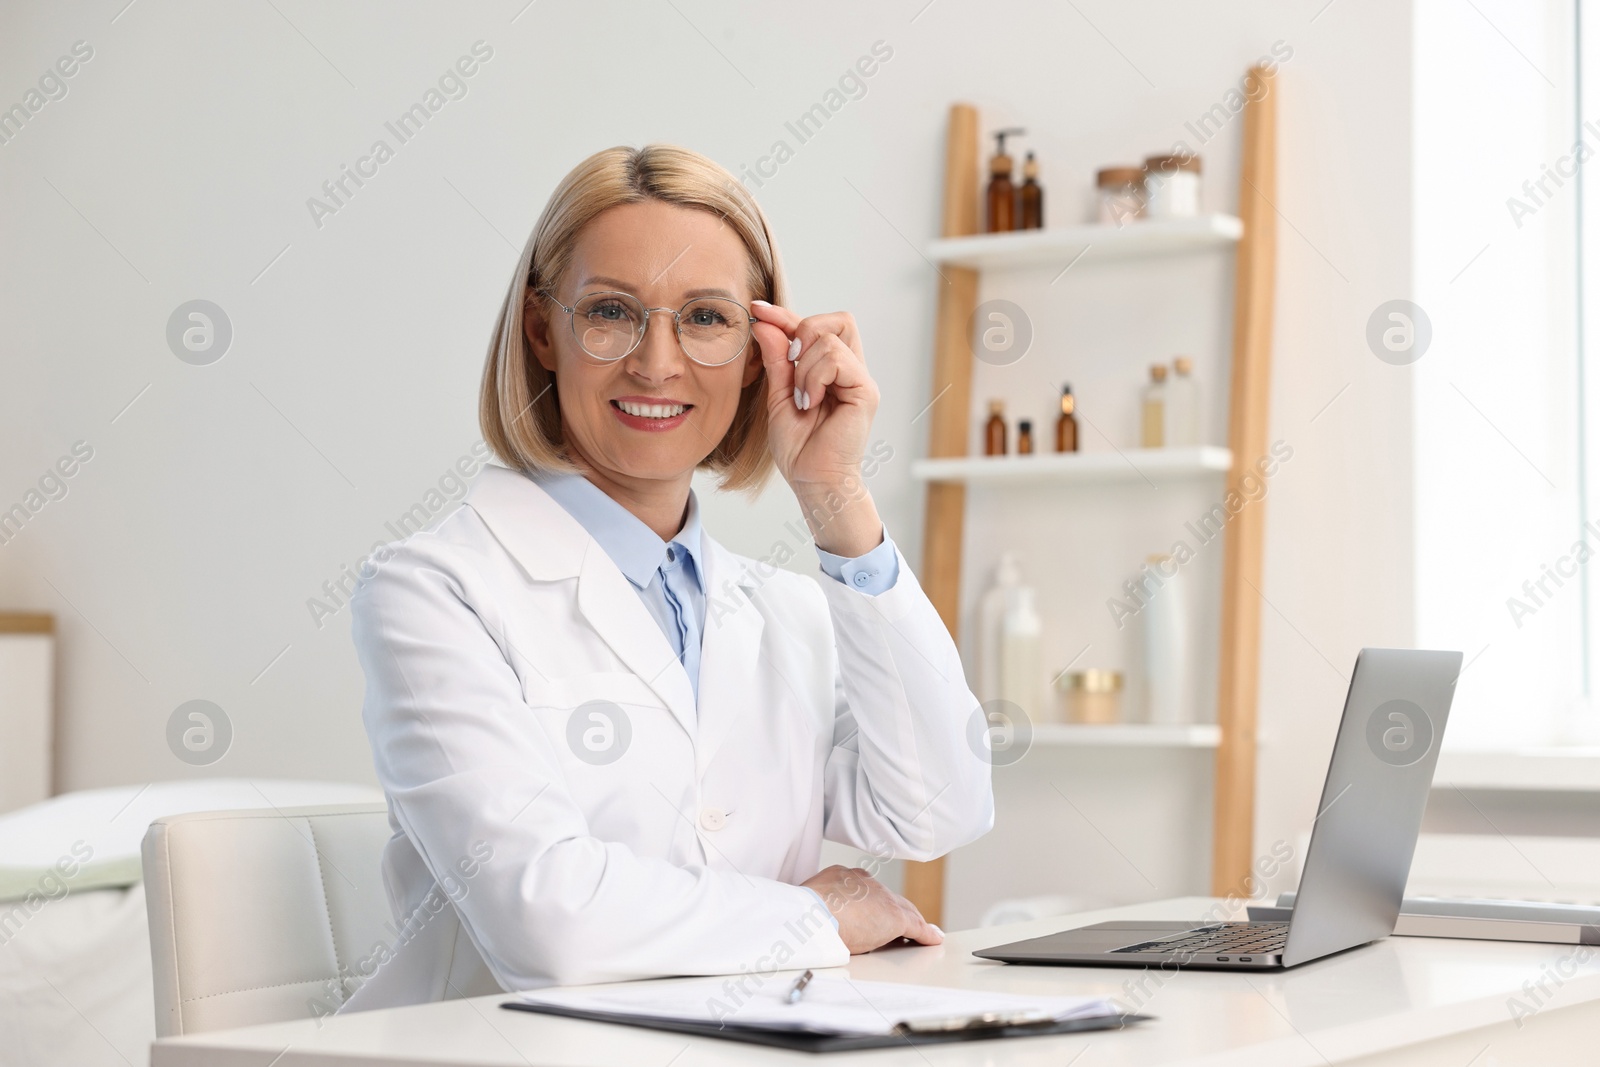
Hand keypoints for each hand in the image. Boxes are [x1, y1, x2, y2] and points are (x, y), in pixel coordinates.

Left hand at [751, 302, 884, 556]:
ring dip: (803, 367)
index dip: (786, 315)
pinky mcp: (865, 392)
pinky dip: (814, 377)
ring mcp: (860, 380)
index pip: (816, 326)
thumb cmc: (799, 447)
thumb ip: (775, 359)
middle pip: (839, 319)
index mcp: (832, 370)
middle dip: (804, 329)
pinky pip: (837, 359)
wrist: (812, 480)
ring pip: (830, 338)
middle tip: (788, 362)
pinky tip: (809, 402)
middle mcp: (850, 370)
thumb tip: (764, 323)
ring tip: (801, 398)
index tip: (757, 311)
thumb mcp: (778, 395)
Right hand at [801, 865, 942, 953]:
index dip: (874, 902)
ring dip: (913, 921)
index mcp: (844, 876)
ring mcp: (882, 898)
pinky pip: (916, 926)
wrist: (811, 914)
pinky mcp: (895, 917)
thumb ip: (821, 906)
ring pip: (904, 910)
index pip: (866, 890)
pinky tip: (933, 938)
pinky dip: (926, 933)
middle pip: (888, 898)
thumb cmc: (803, 912)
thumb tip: (817, 921)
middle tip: (904, 923)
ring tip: (922, 932)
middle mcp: (866, 882)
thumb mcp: (810, 902)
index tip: (874, 911)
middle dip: (897, 909)